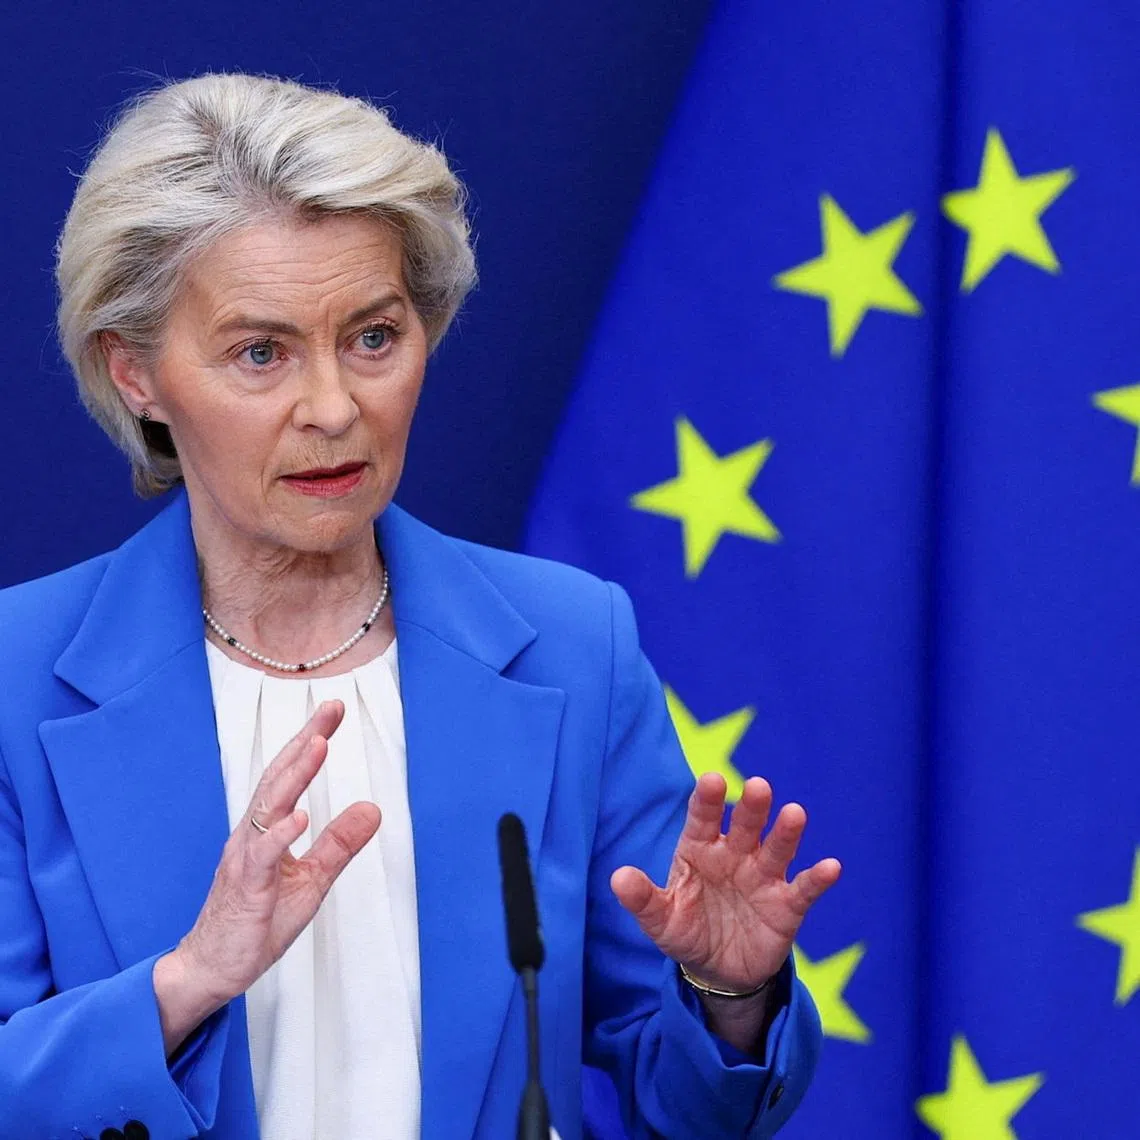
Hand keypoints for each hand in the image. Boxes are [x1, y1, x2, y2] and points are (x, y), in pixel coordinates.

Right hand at [153, 700, 379, 1052]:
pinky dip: (280, 836)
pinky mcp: (245, 889)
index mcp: (266, 829)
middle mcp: (251, 835)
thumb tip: (373, 808)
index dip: (310, 740)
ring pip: (269, 808)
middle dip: (305, 741)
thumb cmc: (258, 922)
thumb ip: (338, 843)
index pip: (289, 775)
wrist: (213, 968)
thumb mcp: (311, 879)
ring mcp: (244, 859)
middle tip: (331, 708)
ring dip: (294, 776)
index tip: (334, 710)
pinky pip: (261, 857)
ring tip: (318, 745)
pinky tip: (300, 817)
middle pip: (278, 778)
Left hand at [611, 773, 839, 994]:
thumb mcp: (661, 920)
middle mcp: (734, 855)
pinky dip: (818, 878)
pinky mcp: (786, 905)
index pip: (703, 818)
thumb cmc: (686, 931)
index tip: (712, 780)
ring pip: (776, 848)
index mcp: (700, 849)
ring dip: (786, 832)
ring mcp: (762, 877)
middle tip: (758, 786)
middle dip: (752, 807)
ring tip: (795, 813)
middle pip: (745, 825)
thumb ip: (642, 899)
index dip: (708, 800)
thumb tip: (617, 878)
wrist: (718, 970)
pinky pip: (804, 888)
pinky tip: (831, 867)